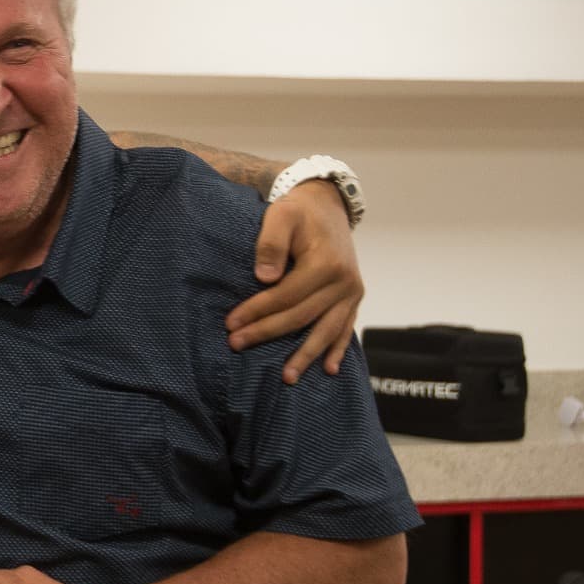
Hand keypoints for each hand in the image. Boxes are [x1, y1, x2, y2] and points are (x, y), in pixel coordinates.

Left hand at [226, 179, 362, 383]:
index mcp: (326, 263)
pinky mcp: (353, 298)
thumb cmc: (298, 212)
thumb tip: (264, 279)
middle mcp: (344, 282)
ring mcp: (352, 292)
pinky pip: (345, 328)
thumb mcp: (281, 215)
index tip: (230, 323)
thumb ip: (271, 244)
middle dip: (268, 333)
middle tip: (236, 345)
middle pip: (301, 316)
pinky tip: (329, 370)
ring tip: (287, 378)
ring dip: (306, 355)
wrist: (327, 205)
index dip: (257, 311)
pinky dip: (337, 349)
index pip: (286, 296)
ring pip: (326, 330)